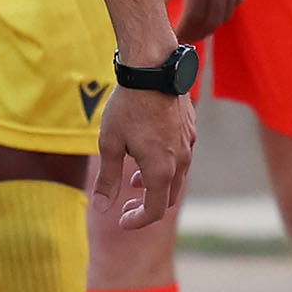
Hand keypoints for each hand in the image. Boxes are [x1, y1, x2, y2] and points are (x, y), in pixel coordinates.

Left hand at [90, 81, 195, 233]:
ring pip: (176, 177)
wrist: (153, 69)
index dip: (137, 221)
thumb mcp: (110, 144)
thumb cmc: (128, 106)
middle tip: (126, 206)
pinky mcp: (190, 130)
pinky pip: (181, 157)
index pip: (154, 211)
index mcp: (160, 170)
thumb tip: (102, 209)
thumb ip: (107, 179)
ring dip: (155, 185)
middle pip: (168, 198)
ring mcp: (188, 145)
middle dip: (146, 207)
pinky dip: (165, 166)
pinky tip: (147, 152)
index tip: (121, 221)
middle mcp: (181, 161)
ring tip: (134, 179)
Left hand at [155, 0, 247, 40]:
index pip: (195, 13)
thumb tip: (155, 3)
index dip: (184, 31)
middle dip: (197, 33)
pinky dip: (224, 9)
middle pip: (213, 17)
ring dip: (211, 24)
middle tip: (180, 40)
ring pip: (227, 10)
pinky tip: (211, 11)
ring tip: (194, 29)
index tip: (172, 38)